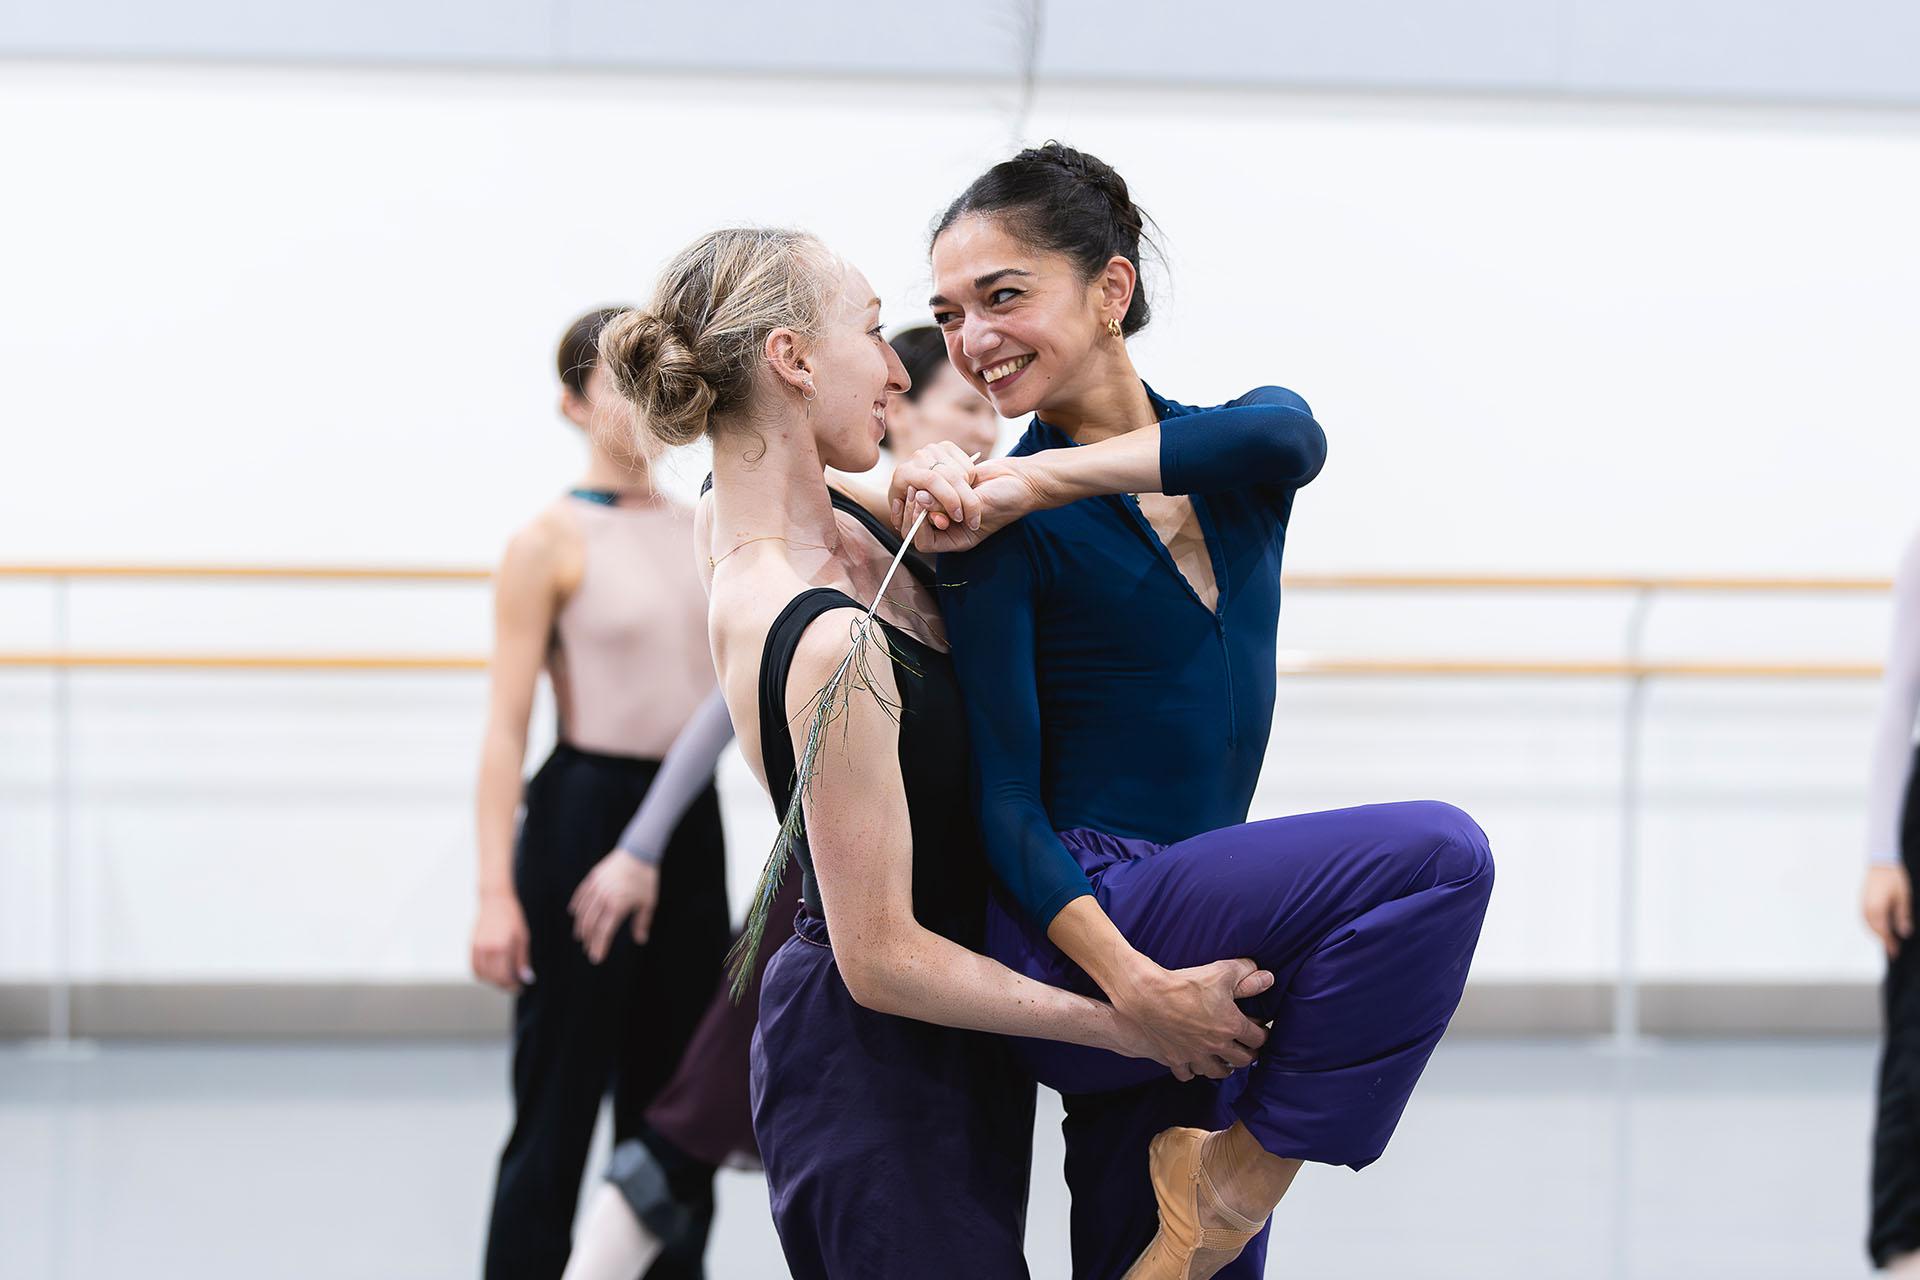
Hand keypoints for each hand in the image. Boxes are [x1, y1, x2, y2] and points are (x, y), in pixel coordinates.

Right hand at [471, 892, 532, 993]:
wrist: (494, 900)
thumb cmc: (512, 917)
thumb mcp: (523, 938)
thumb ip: (522, 960)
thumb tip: (526, 979)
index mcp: (502, 947)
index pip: (504, 976)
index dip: (512, 985)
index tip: (519, 988)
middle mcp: (487, 949)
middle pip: (493, 978)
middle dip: (504, 985)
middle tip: (513, 986)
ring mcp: (476, 947)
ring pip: (481, 975)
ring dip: (492, 982)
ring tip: (503, 980)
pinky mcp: (471, 945)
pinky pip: (473, 967)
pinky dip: (481, 974)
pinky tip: (491, 974)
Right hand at [570, 850, 660, 963]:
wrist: (639, 851)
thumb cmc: (646, 879)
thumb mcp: (649, 902)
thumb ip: (643, 922)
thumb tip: (641, 940)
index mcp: (618, 906)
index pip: (604, 932)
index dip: (599, 946)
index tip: (596, 958)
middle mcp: (604, 898)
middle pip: (591, 924)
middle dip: (589, 940)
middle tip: (589, 950)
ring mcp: (596, 887)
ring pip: (583, 911)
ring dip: (581, 926)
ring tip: (581, 937)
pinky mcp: (593, 878)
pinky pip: (581, 895)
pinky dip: (577, 906)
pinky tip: (575, 915)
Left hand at [888, 444, 1047, 552]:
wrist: (1020, 479)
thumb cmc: (1007, 501)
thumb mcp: (979, 507)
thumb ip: (949, 505)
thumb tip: (920, 497)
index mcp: (955, 539)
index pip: (923, 542)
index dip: (918, 526)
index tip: (922, 507)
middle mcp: (948, 525)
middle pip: (915, 522)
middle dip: (915, 507)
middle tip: (920, 490)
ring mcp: (946, 506)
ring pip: (920, 501)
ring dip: (928, 489)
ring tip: (941, 480)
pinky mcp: (947, 487)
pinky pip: (930, 483)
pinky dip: (936, 476)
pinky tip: (950, 472)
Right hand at [1114, 958, 1273, 1081]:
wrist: (1149, 996)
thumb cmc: (1186, 984)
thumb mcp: (1222, 972)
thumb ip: (1247, 974)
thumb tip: (1268, 978)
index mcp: (1232, 1026)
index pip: (1258, 1038)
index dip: (1262, 1034)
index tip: (1261, 1031)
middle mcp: (1217, 1045)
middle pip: (1242, 1060)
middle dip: (1248, 1054)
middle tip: (1247, 1048)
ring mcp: (1195, 1055)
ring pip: (1216, 1072)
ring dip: (1224, 1068)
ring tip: (1225, 1062)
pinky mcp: (1175, 1058)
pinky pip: (1187, 1074)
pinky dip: (1192, 1071)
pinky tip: (1193, 1065)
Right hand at [1865, 863, 1912, 958]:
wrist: (1880, 863)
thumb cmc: (1893, 878)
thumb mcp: (1903, 898)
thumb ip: (1902, 916)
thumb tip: (1904, 933)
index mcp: (1877, 909)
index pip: (1883, 932)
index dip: (1889, 944)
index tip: (1894, 953)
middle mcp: (1866, 909)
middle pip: (1874, 930)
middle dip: (1883, 940)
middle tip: (1893, 950)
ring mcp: (1862, 905)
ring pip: (1868, 925)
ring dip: (1877, 934)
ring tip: (1887, 940)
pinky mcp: (1862, 902)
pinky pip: (1866, 919)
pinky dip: (1873, 926)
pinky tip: (1880, 927)